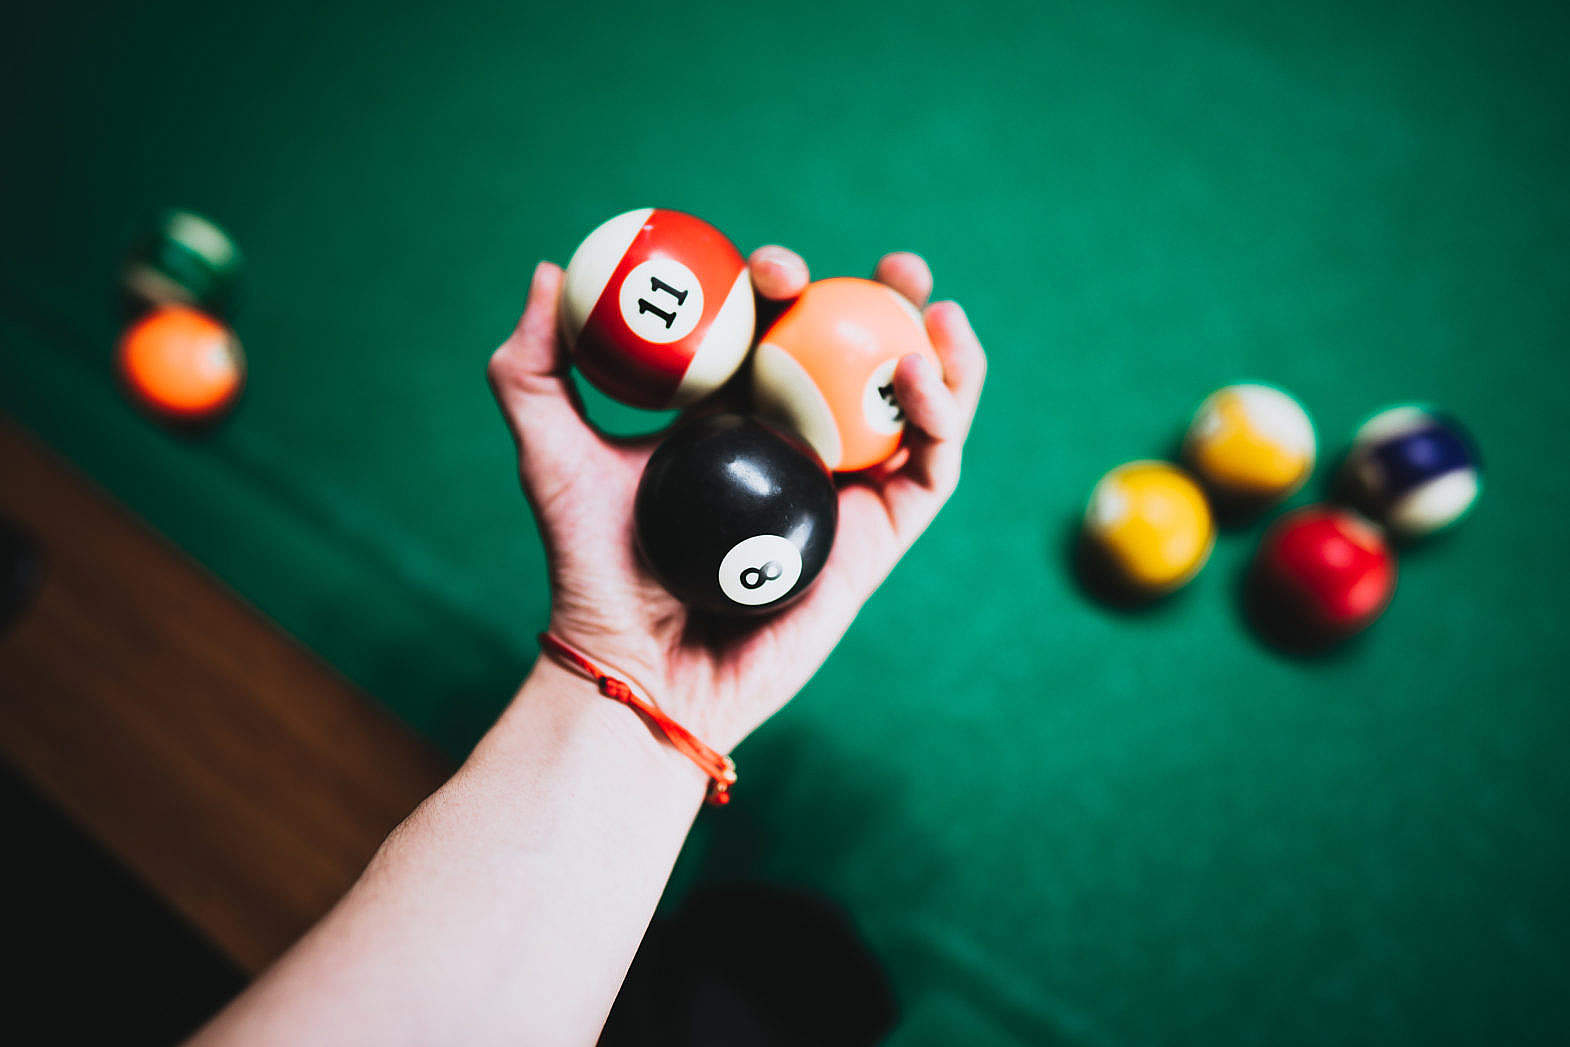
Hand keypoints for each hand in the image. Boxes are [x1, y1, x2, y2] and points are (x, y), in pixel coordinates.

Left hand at [487, 246, 985, 749]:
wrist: (636, 662)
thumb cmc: (591, 565)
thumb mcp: (550, 455)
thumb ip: (531, 368)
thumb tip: (552, 272)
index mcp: (735, 414)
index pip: (778, 331)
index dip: (789, 285)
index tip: (774, 269)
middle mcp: (798, 445)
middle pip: (861, 357)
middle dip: (889, 300)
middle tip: (900, 266)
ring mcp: (844, 491)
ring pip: (912, 409)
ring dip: (939, 352)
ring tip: (933, 306)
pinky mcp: (877, 537)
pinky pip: (929, 471)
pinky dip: (943, 419)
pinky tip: (921, 377)